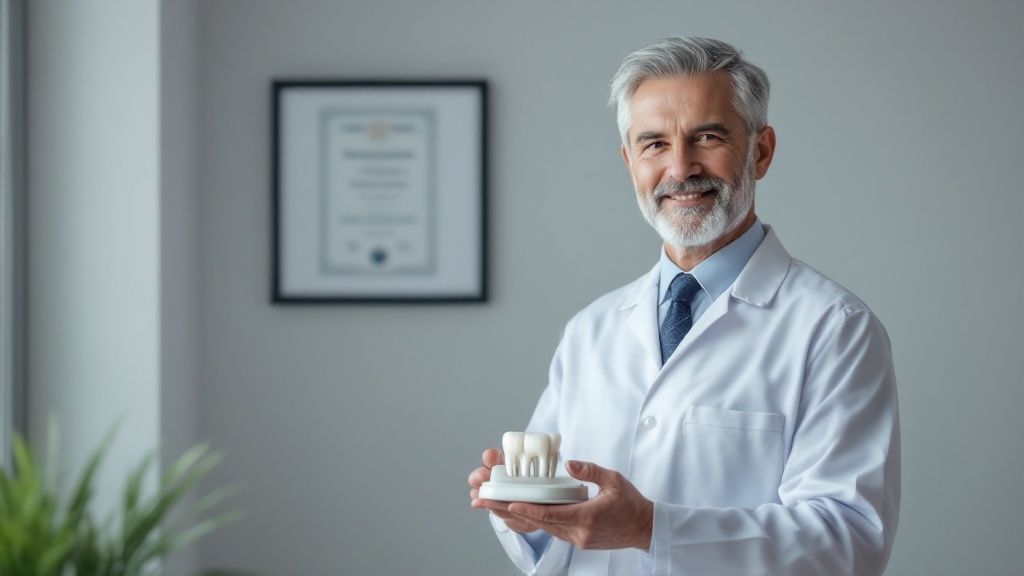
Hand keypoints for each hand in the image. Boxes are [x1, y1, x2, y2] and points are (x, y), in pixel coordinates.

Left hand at [474, 459, 652, 550]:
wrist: (644, 528)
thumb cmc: (631, 504)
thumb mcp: (613, 480)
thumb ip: (590, 471)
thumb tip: (569, 463)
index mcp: (587, 518)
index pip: (551, 514)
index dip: (528, 509)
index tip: (510, 503)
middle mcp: (579, 533)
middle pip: (540, 523)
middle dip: (513, 512)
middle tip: (489, 503)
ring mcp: (578, 540)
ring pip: (544, 528)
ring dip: (521, 517)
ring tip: (497, 507)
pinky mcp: (578, 541)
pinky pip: (552, 530)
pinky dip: (536, 521)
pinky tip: (522, 513)